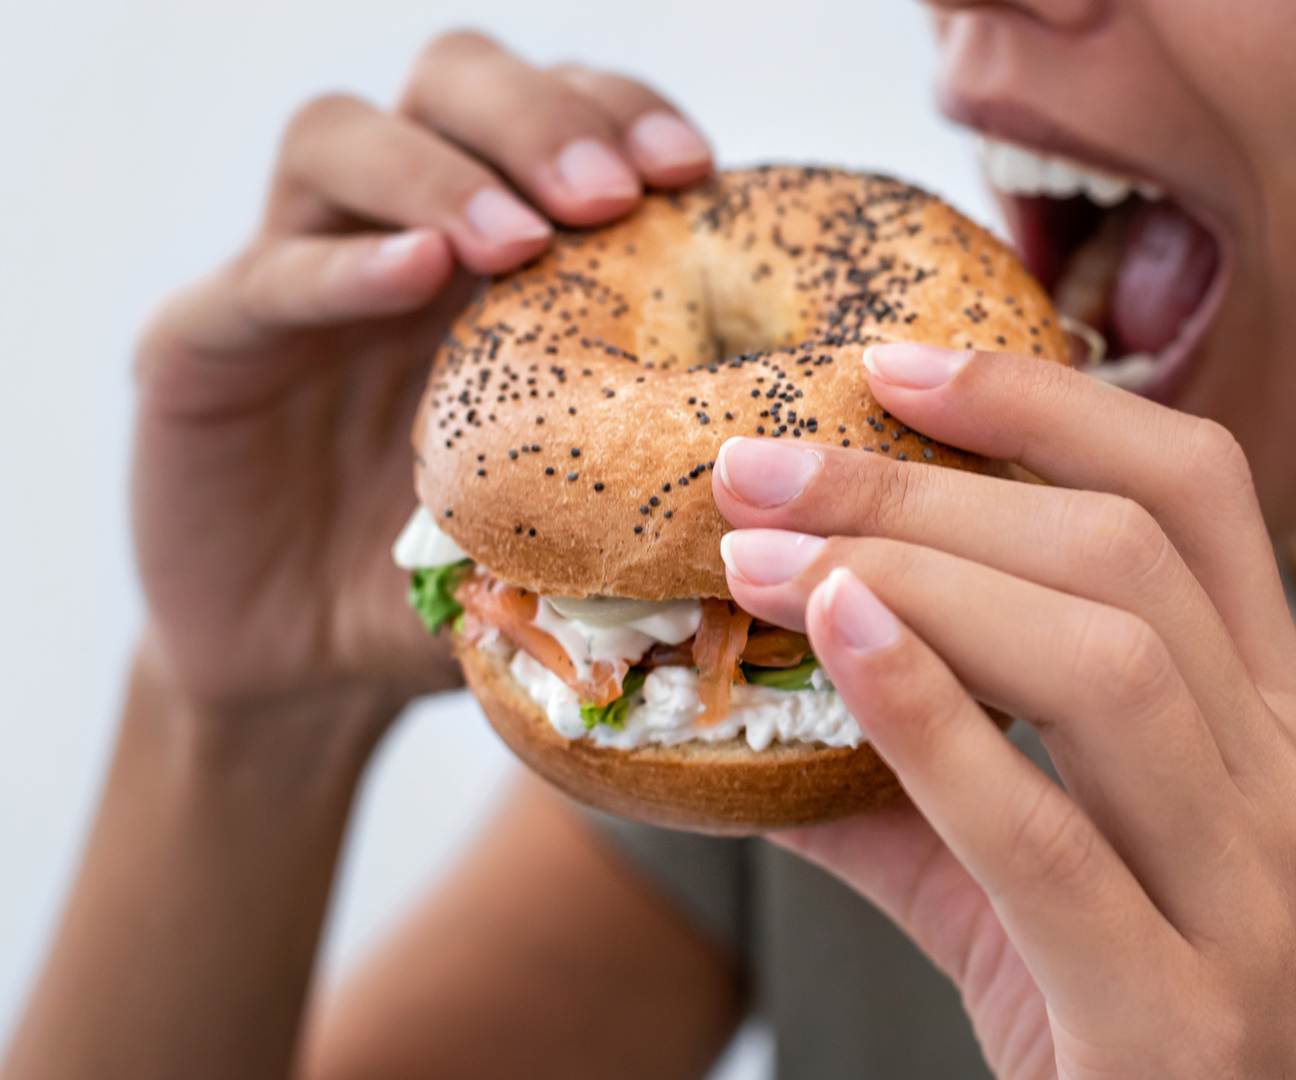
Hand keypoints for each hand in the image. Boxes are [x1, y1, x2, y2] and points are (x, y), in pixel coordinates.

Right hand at [131, 31, 712, 731]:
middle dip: (539, 119)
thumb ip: (661, 463)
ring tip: (518, 242)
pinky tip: (414, 279)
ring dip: (443, 173)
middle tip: (610, 195)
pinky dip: (340, 266)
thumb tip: (803, 462)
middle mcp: (398, 230)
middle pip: (452, 82)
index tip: (692, 170)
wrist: (312, 672)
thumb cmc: (470, 579)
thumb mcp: (583, 512)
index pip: (559, 117)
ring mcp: (294, 277)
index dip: (621, 114)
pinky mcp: (200, 346)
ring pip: (341, 137)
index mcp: (504, 248)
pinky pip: (263, 275)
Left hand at [712, 344, 1295, 1077]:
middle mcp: (1286, 784)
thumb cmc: (1131, 1033)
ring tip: (764, 554)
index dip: (1048, 403)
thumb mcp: (1043, 888)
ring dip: (919, 578)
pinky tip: (838, 642)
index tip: (895, 362)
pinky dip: (937, 723)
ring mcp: (1254, 899)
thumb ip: (917, 787)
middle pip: (1127, 555)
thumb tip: (746, 697)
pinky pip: (1049, 838)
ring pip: (1108, 663)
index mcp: (1271, 720)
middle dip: (933, 482)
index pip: (1196, 491)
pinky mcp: (1178, 1014)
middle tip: (760, 461)